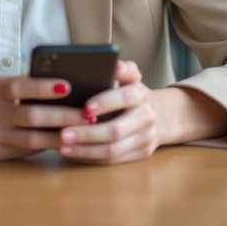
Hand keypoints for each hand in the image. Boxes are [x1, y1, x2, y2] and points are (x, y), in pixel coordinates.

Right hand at [0, 76, 88, 160]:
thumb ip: (24, 86)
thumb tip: (63, 87)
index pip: (21, 86)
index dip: (45, 87)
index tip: (68, 85)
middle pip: (32, 116)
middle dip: (63, 116)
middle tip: (87, 115)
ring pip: (32, 139)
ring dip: (59, 137)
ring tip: (81, 133)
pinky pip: (25, 151)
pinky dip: (45, 147)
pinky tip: (62, 143)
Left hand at [58, 62, 226, 164]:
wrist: (163, 116)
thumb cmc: (134, 95)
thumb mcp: (131, 78)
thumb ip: (123, 70)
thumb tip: (115, 65)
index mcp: (141, 95)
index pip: (125, 97)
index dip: (105, 102)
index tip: (85, 108)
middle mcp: (146, 118)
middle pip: (115, 130)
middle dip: (87, 133)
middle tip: (63, 134)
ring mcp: (145, 139)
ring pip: (113, 150)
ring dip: (85, 150)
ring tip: (63, 147)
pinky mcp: (140, 155)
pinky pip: (113, 161)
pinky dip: (90, 158)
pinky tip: (73, 154)